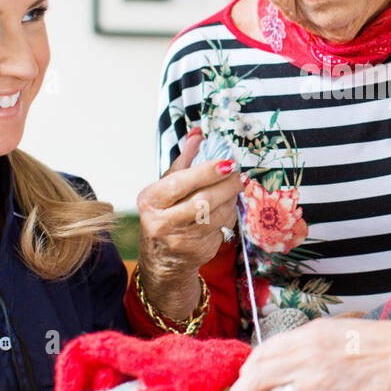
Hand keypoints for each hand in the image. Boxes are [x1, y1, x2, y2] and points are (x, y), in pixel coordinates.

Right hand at [137, 128, 243, 317]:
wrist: (163, 257)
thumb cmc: (166, 213)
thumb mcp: (167, 185)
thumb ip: (184, 160)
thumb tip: (198, 133)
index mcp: (151, 200)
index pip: (179, 183)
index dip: (205, 172)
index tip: (227, 163)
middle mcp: (162, 222)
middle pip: (202, 201)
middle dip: (226, 185)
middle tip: (239, 174)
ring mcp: (180, 239)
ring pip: (216, 215)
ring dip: (231, 199)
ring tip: (235, 188)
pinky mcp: (198, 250)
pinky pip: (223, 227)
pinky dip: (230, 214)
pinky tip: (228, 207)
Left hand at [220, 315, 390, 390]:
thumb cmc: (386, 343)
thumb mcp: (341, 329)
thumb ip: (312, 343)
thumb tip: (290, 359)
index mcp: (309, 335)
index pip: (262, 353)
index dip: (245, 371)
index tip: (240, 383)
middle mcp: (307, 358)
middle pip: (255, 380)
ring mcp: (318, 386)